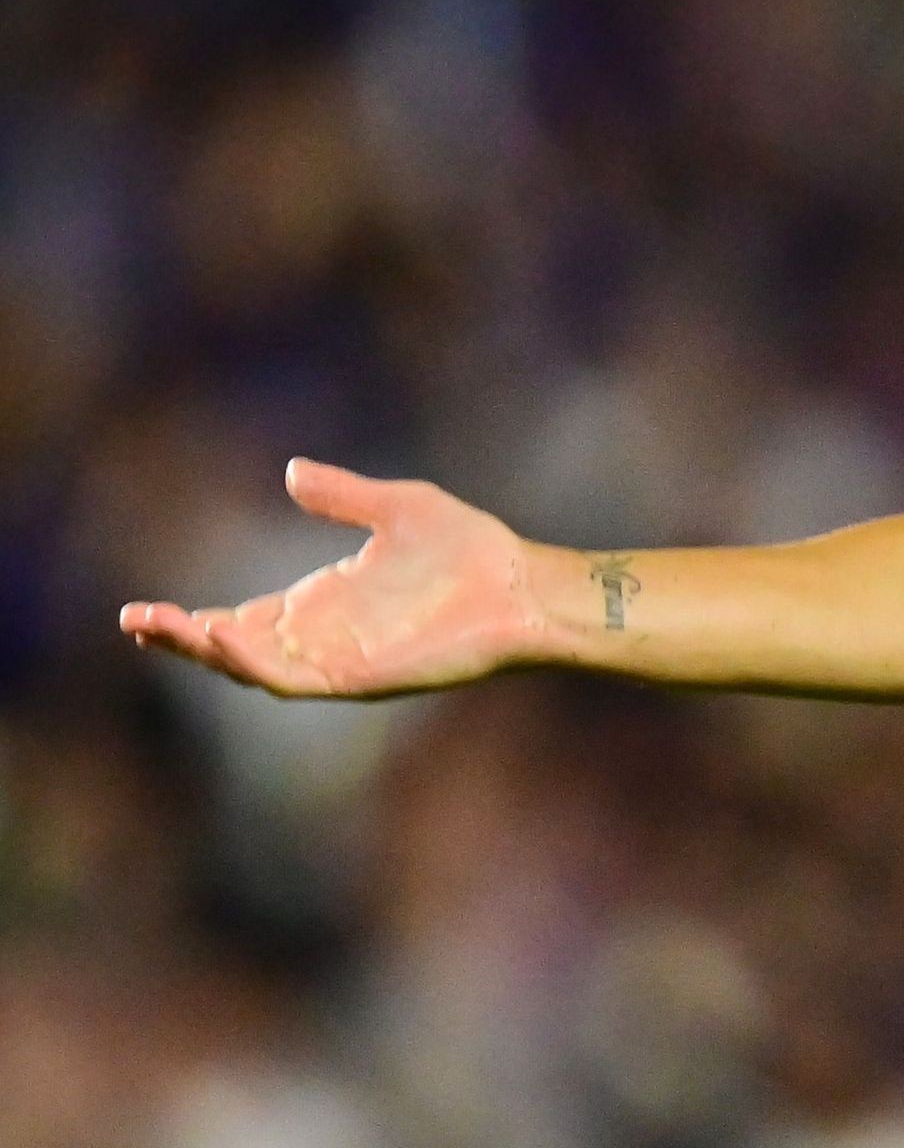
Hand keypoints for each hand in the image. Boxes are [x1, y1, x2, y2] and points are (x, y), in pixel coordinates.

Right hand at [118, 461, 557, 696]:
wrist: (524, 585)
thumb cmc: (472, 551)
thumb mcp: (396, 508)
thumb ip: (341, 495)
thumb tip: (291, 471)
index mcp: (321, 603)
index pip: (239, 618)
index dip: (189, 620)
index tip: (141, 612)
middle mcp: (322, 635)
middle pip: (233, 646)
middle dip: (182, 639)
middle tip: (135, 623)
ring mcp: (339, 658)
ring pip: (255, 667)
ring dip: (208, 650)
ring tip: (165, 628)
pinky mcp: (362, 674)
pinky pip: (296, 677)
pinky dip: (255, 662)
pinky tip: (223, 639)